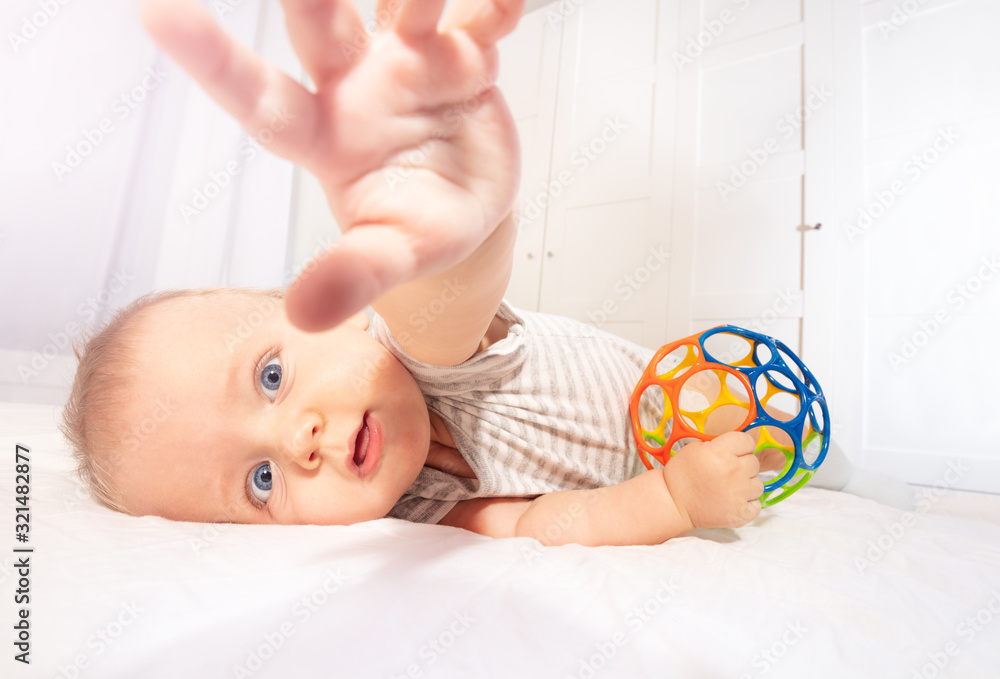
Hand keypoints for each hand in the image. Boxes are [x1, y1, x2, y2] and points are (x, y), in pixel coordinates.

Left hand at [141, 0, 523, 330]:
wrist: (471, 205)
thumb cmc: (418, 225)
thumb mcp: (392, 256)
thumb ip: (353, 275)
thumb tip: (303, 315)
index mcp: (325, 134)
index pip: (260, 98)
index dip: (213, 60)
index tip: (157, 14)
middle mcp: (357, 86)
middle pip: (323, 26)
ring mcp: (410, 63)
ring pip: (402, 4)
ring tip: (429, 0)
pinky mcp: (464, 54)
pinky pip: (478, 15)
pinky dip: (493, 4)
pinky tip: (503, 4)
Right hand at [662, 432, 762, 529]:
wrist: (674, 504)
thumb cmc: (682, 475)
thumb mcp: (695, 448)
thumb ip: (720, 445)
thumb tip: (738, 447)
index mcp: (720, 452)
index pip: (748, 441)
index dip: (741, 446)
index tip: (735, 452)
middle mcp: (733, 471)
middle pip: (754, 462)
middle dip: (742, 465)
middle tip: (726, 472)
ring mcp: (739, 494)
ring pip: (757, 483)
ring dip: (746, 485)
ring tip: (729, 488)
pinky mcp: (741, 513)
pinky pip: (757, 503)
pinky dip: (747, 503)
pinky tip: (733, 500)